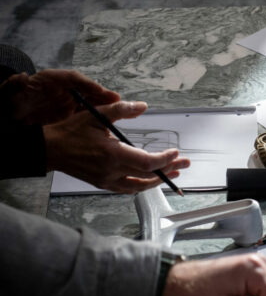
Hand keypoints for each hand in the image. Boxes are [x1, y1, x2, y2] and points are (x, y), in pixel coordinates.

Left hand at [0, 70, 118, 124]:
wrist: (12, 114)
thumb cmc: (13, 99)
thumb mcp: (12, 90)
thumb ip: (15, 84)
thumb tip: (20, 78)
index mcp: (49, 80)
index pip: (72, 78)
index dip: (86, 83)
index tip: (98, 89)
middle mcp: (62, 90)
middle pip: (86, 90)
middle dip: (102, 94)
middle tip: (116, 100)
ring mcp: (67, 102)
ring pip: (90, 102)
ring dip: (103, 106)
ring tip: (119, 110)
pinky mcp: (69, 115)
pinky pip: (86, 115)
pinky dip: (96, 117)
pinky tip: (105, 123)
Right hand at [43, 100, 189, 192]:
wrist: (50, 149)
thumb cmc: (71, 131)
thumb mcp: (96, 114)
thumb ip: (121, 109)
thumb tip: (143, 106)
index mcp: (112, 155)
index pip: (147, 163)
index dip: (165, 159)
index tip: (176, 152)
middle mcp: (112, 171)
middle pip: (148, 175)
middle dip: (169, 169)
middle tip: (185, 163)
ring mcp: (107, 180)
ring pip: (139, 186)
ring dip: (158, 180)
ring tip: (173, 173)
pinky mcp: (103, 184)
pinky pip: (127, 189)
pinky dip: (142, 184)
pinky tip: (150, 179)